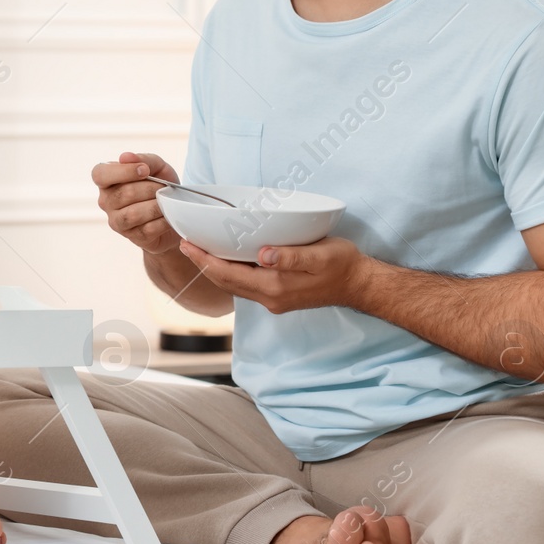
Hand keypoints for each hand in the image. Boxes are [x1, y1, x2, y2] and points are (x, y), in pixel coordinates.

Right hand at [93, 152, 181, 254]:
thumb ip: (144, 159)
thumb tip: (125, 157)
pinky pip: (147, 229)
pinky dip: (163, 220)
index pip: (100, 174)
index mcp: (107, 181)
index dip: (123, 171)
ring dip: (156, 205)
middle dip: (150, 188)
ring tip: (166, 201)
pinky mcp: (132, 237)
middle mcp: (106, 202)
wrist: (175, 213)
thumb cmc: (159, 187)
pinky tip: (168, 215)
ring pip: (133, 214)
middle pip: (124, 194)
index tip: (145, 170)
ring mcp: (117, 222)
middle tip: (164, 187)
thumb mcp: (158, 168)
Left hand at [177, 235, 373, 313]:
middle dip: (203, 263)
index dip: (205, 260)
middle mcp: (269, 298)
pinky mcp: (278, 295)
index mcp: (275, 288)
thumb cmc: (342, 266)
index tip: (187, 245)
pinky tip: (228, 259)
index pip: (229, 275)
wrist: (359, 284)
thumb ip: (291, 257)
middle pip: (226, 282)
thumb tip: (263, 255)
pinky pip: (246, 284)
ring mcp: (273, 299)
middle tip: (185, 243)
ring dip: (215, 268)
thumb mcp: (320, 257)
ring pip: (234, 285)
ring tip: (199, 250)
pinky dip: (231, 272)